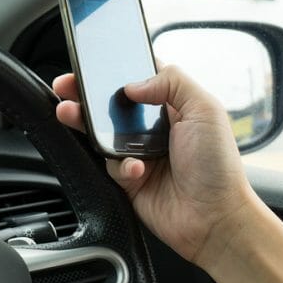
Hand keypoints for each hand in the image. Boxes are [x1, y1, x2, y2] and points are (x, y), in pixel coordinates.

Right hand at [53, 66, 257, 267]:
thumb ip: (172, 82)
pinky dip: (120, 165)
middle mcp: (153, 128)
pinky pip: (110, 165)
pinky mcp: (128, 179)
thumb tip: (132, 83)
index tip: (92, 64)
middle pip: (111, 105)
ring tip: (70, 113)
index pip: (138, 78)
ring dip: (85, 123)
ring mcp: (139, 153)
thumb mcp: (205, 109)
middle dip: (85, 94)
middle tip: (65, 86)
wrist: (214, 219)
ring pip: (102, 133)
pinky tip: (136, 169)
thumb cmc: (218, 166)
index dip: (115, 70)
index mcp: (173, 106)